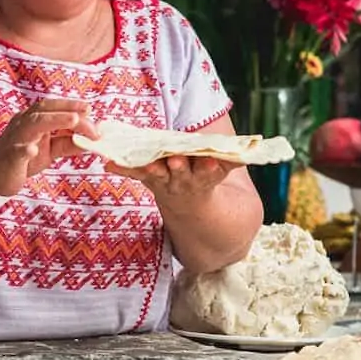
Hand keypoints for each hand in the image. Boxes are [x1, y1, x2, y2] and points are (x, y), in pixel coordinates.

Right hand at [0, 99, 98, 195]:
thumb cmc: (21, 160)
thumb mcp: (49, 150)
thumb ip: (67, 143)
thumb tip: (92, 139)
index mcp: (33, 121)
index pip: (53, 108)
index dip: (71, 106)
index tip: (90, 109)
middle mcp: (24, 125)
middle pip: (45, 111)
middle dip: (67, 110)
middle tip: (87, 113)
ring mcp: (15, 140)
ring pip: (34, 125)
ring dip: (54, 121)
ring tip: (73, 120)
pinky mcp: (9, 158)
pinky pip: (17, 152)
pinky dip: (25, 150)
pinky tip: (33, 150)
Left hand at [105, 155, 239, 206]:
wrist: (189, 208)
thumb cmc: (205, 179)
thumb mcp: (221, 173)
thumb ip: (231, 162)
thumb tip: (252, 150)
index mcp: (203, 179)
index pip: (209, 174)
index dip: (211, 169)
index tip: (212, 164)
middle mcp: (182, 182)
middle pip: (181, 174)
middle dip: (179, 168)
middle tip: (177, 161)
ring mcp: (163, 181)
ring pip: (157, 175)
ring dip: (149, 168)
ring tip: (143, 164)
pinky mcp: (147, 178)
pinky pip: (133, 173)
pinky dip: (121, 169)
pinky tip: (109, 164)